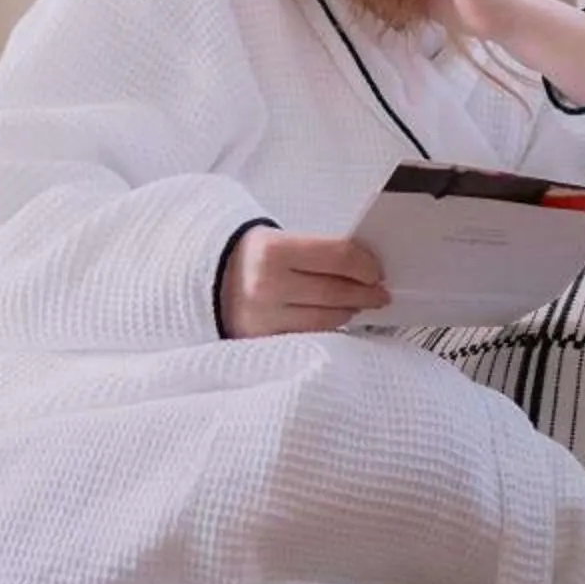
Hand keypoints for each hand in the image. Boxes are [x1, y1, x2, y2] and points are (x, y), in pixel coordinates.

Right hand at [219, 228, 387, 336]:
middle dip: (366, 292)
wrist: (204, 282)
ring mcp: (264, 319)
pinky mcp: (263, 342)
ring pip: (328, 319)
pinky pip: (310, 337)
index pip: (338, 256)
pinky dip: (328, 328)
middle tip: (379, 292)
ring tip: (356, 304)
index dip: (366, 264)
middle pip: (337, 291)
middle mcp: (265, 286)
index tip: (376, 271)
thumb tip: (367, 269)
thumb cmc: (251, 259)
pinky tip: (334, 318)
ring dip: (349, 311)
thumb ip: (319, 252)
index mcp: (271, 251)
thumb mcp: (279, 241)